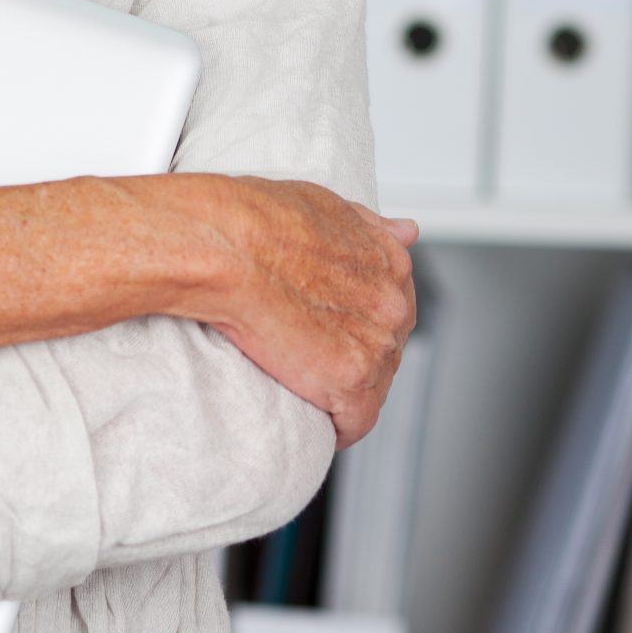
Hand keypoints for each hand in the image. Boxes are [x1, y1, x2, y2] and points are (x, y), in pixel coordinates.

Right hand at [186, 179, 418, 447]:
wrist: (223, 246)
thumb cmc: (255, 221)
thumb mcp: (323, 204)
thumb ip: (370, 225)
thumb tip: (408, 231)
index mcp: (389, 259)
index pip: (393, 306)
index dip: (361, 320)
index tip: (335, 325)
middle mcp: (392, 303)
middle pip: (388, 348)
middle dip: (356, 354)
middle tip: (312, 353)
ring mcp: (376, 345)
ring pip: (374, 387)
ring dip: (345, 392)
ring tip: (306, 385)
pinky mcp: (350, 383)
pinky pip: (355, 424)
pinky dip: (337, 428)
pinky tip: (316, 421)